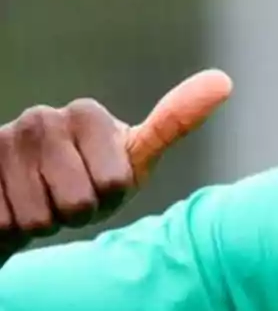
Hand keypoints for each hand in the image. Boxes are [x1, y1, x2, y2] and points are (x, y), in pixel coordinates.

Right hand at [0, 70, 232, 255]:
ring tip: (40, 204)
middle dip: (75, 215)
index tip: (100, 185)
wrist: (23, 204)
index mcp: (87, 114)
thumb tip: (223, 80)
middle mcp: (42, 118)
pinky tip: (8, 209)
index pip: (115, 183)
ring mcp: (2, 141)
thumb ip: (175, 121)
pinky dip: (9, 229)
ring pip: (37, 218)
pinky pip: (3, 222)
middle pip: (77, 203)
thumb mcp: (134, 160)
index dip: (109, 198)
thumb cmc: (87, 184)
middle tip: (67, 200)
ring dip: (41, 224)